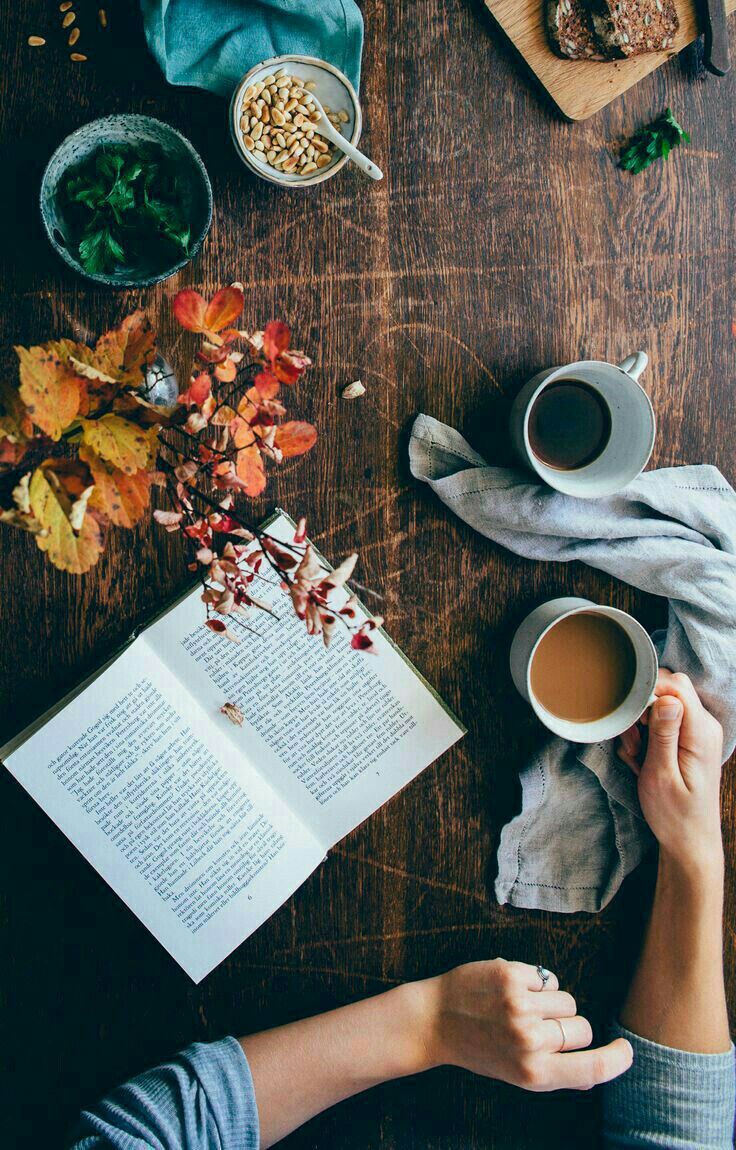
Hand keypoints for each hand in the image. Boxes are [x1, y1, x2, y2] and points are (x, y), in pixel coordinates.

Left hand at [413, 959, 631, 1091]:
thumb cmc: (478, 1048)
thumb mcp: (515, 1075)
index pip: (592, 1069)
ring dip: (552, 1001)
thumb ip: (554, 1073)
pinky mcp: (511, 976)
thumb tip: (591, 1075)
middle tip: (540, 1026)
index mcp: (534, 1074)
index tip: (625, 1050)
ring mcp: (521, 1007)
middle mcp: (530, 1042)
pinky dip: (536, 981)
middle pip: (582, 1028)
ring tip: (520, 1007)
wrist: (435, 1020)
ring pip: (567, 999)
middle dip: (569, 1024)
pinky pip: (548, 977)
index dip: (617, 1060)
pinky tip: (512, 989)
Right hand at [616, 669, 723, 872]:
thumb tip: (665, 698)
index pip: (676, 687)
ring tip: (637, 756)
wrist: (689, 842)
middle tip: (633, 744)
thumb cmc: (674, 815)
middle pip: (669, 691)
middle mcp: (704, 727)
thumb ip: (663, 734)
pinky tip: (643, 760)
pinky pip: (664, 722)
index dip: (648, 694)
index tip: (632, 720)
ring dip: (641, 726)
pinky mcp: (690, 740)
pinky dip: (647, 736)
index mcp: (701, 733)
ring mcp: (698, 733)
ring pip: (662, 705)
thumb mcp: (660, 776)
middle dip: (642, 710)